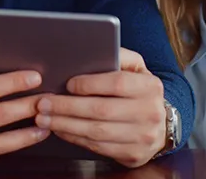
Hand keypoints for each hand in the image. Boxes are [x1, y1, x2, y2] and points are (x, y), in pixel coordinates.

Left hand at [35, 47, 165, 167]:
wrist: (161, 126)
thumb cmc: (140, 92)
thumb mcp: (137, 69)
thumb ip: (119, 57)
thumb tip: (92, 50)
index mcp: (150, 86)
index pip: (117, 83)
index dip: (90, 84)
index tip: (68, 84)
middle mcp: (150, 112)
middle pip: (102, 110)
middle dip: (67, 106)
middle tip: (44, 103)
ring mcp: (143, 137)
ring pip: (96, 132)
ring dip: (65, 124)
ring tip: (45, 117)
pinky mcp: (133, 155)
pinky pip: (98, 148)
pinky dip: (75, 138)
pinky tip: (60, 129)